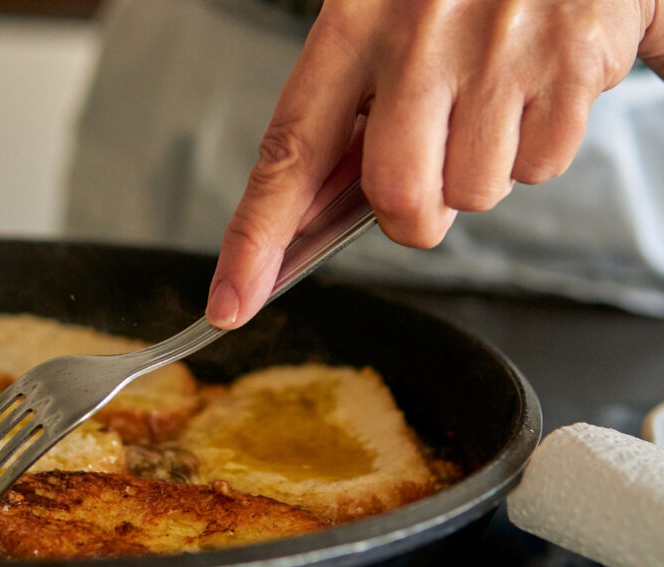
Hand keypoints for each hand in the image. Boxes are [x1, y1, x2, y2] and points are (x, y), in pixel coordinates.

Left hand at [206, 0, 663, 328]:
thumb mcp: (385, 20)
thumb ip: (349, 111)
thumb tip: (310, 215)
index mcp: (355, 23)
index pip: (289, 153)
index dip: (254, 240)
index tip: (231, 303)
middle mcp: (421, 39)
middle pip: (396, 198)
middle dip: (412, 216)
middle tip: (431, 168)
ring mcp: (498, 53)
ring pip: (474, 194)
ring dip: (480, 173)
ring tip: (492, 101)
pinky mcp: (571, 64)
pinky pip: (542, 166)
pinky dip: (537, 148)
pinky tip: (535, 89)